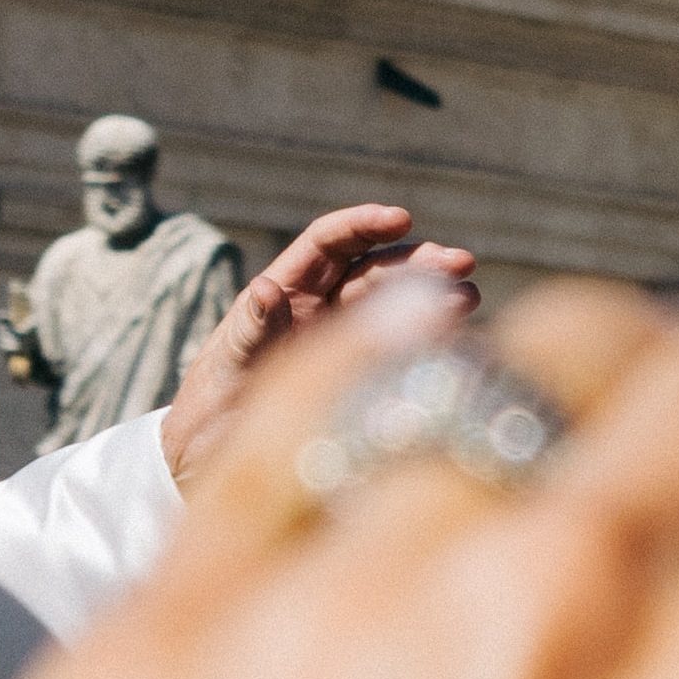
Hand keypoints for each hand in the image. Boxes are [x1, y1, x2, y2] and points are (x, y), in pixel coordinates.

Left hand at [158, 203, 476, 480]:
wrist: (214, 459)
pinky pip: (401, 352)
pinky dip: (430, 341)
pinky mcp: (364, 378)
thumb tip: (267, 288)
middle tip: (461, 265)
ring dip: (433, 298)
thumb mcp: (228, 363)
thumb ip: (252, 329)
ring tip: (467, 299)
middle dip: (417, 262)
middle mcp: (321, 309)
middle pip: (375, 272)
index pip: (328, 244)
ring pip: (396, 308)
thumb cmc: (211, 403)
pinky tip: (461, 341)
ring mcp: (346, 342)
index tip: (401, 219)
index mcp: (284, 291)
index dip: (363, 225)